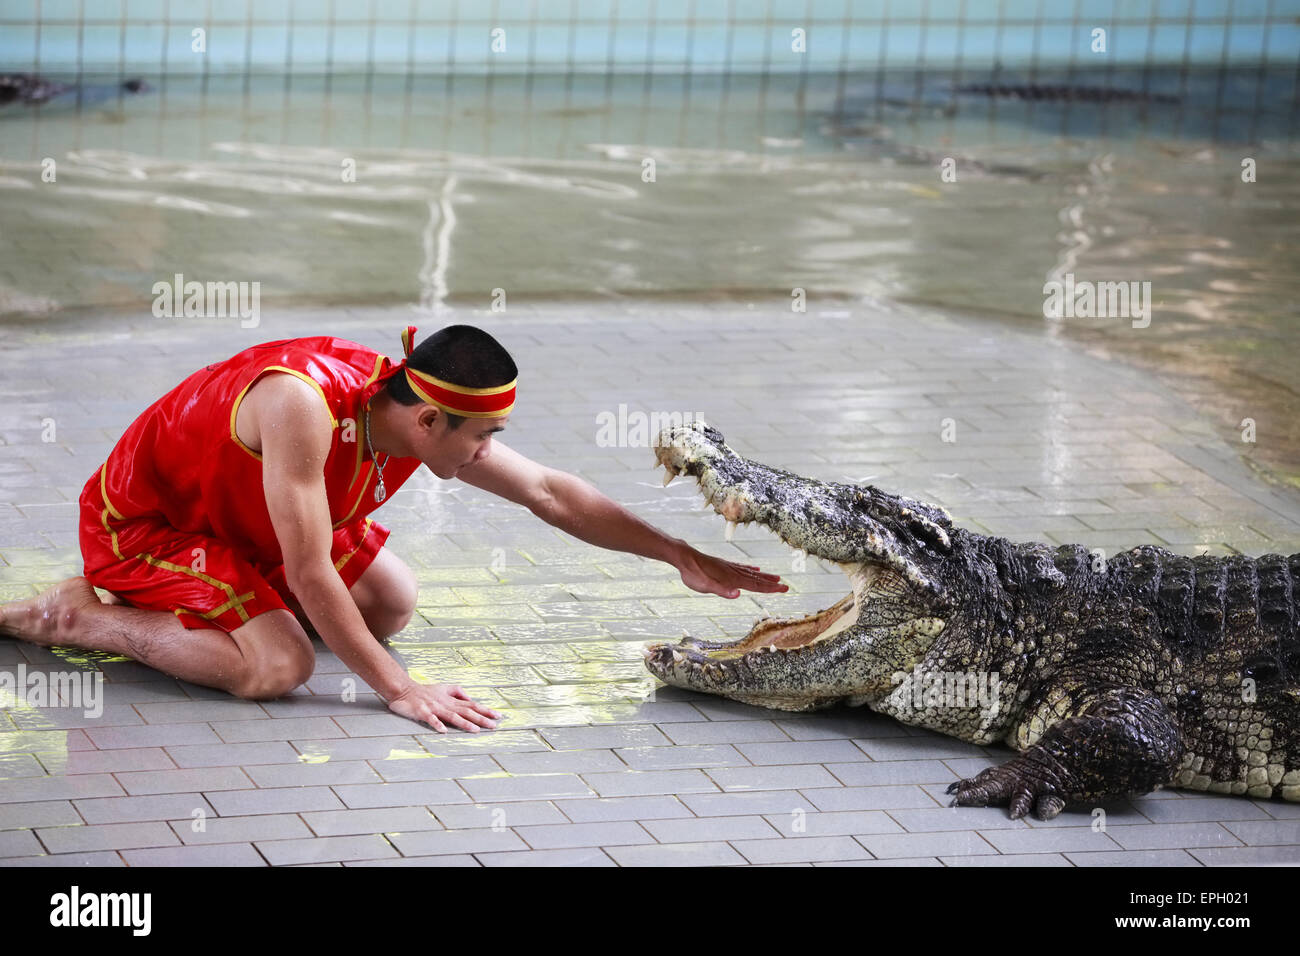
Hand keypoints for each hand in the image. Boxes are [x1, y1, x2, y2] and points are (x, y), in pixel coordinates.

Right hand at [385, 682, 502, 732]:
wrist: (403, 689)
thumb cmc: (425, 691)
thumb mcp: (444, 687)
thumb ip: (458, 691)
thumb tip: (471, 698)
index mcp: (451, 700)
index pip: (472, 705)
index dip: (486, 710)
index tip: (499, 716)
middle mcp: (445, 704)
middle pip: (466, 711)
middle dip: (481, 719)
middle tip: (494, 726)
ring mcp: (434, 708)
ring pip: (452, 716)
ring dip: (464, 723)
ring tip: (475, 730)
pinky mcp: (422, 712)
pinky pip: (430, 719)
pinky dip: (437, 724)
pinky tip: (444, 731)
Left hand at [675, 546, 788, 598]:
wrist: (685, 558)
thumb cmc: (693, 574)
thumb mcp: (705, 586)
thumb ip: (722, 590)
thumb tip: (738, 594)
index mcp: (732, 579)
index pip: (755, 585)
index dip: (770, 589)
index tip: (784, 589)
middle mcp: (734, 572)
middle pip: (757, 579)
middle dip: (772, 584)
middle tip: (786, 586)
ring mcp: (730, 568)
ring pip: (751, 573)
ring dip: (765, 577)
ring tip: (776, 578)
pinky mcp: (724, 565)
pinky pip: (742, 568)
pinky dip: (751, 569)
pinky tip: (756, 569)